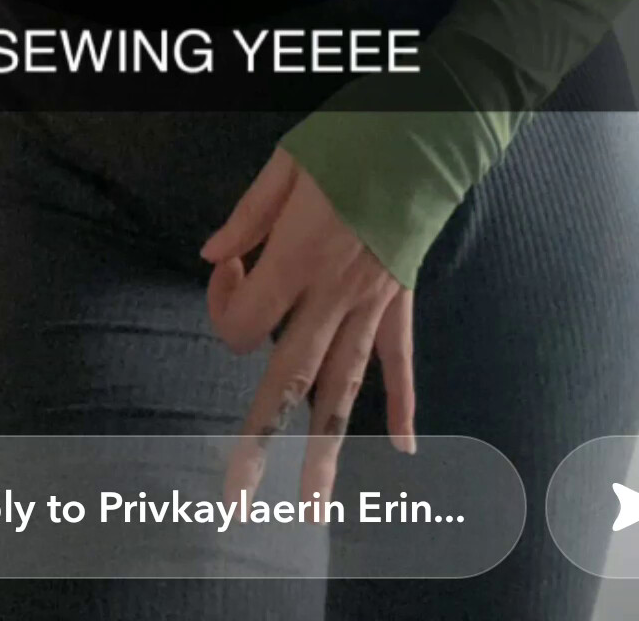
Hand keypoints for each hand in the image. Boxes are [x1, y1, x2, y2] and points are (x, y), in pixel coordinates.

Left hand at [200, 146, 415, 517]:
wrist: (428, 131)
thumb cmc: (352, 139)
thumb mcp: (286, 161)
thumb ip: (247, 215)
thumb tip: (210, 256)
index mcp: (297, 260)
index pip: (243, 320)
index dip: (222, 304)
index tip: (230, 265)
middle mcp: (332, 295)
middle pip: (287, 381)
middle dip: (258, 441)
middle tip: (237, 500)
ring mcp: (372, 303)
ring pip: (343, 389)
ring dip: (326, 450)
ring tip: (313, 507)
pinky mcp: (401, 298)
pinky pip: (401, 360)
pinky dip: (404, 406)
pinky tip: (407, 450)